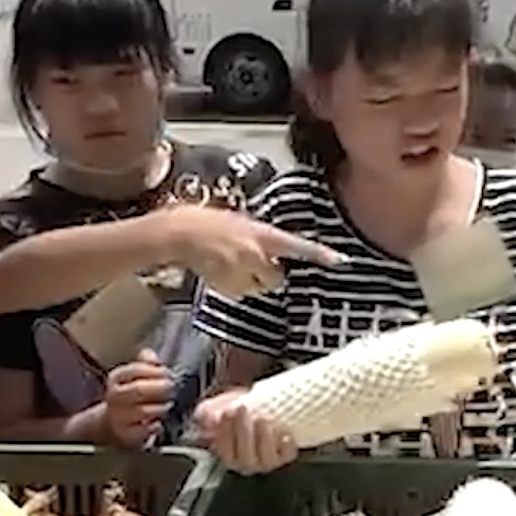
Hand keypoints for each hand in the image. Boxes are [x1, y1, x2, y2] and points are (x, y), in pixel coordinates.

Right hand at [97, 353, 172, 448]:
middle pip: (138, 390)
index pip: (136, 369)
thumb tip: (151, 355)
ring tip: (168, 405)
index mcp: (116, 378)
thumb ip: (147, 363)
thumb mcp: (138, 376)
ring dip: (160, 407)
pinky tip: (159, 422)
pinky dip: (155, 426)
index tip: (167, 373)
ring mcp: (118, 417)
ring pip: (143, 411)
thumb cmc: (133, 396)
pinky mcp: (125, 436)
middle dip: (160, 388)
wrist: (114, 424)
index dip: (155, 370)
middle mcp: (113, 397)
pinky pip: (145, 430)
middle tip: (172, 389)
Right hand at [155, 207, 339, 299]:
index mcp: (261, 234)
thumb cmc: (206, 220)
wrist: (176, 233)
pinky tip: (218, 271)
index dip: (318, 254)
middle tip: (251, 263)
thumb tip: (272, 254)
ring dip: (248, 282)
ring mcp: (240, 273)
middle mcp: (254, 255)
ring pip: (255, 289)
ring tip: (228, 264)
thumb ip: (260, 238)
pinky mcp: (225, 287)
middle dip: (266, 275)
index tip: (340, 261)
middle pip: (275, 279)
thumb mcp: (239, 222)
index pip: (295, 245)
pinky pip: (237, 294)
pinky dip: (231, 287)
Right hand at [191, 388, 298, 474]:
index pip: (225, 451)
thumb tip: (209, 417)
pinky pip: (287, 456)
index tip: (225, 412)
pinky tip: (285, 434)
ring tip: (262, 419)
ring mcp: (267, 461)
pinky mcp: (285, 455)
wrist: (259, 408)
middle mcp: (247, 463)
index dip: (224, 434)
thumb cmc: (235, 410)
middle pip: (245, 455)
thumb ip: (207, 414)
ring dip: (264, 439)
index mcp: (228, 456)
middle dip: (242, 431)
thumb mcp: (216, 410)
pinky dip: (287, 447)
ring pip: (266, 459)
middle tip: (241, 408)